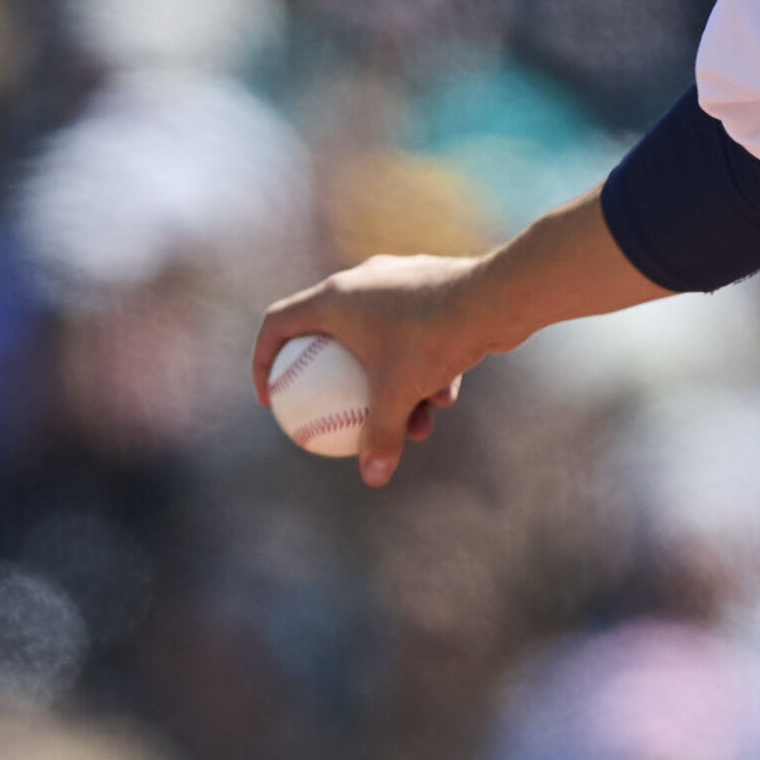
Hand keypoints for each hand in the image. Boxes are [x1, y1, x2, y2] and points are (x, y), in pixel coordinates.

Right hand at [252, 254, 485, 487]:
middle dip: (340, 384)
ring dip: (393, 384)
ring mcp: (395, 282)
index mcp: (333, 298)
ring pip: (380, 341)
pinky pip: (413, 334)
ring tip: (415, 423)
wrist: (495, 295)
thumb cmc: (434, 338)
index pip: (277, 325)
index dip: (264, 362)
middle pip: (330, 338)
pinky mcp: (429, 286)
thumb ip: (380, 435)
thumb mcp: (399, 393)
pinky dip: (423, 366)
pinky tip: (446, 399)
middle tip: (338, 412)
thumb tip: (372, 478)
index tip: (273, 399)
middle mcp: (359, 282)